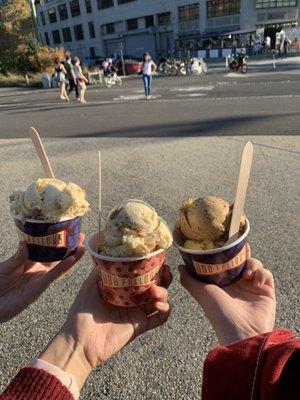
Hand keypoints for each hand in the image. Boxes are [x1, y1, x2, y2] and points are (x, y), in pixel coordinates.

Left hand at [0, 235, 84, 322]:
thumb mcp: (5, 267)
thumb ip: (17, 257)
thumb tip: (24, 242)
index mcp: (29, 261)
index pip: (46, 249)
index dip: (57, 240)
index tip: (66, 229)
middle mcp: (37, 270)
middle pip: (57, 257)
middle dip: (70, 247)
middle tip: (82, 235)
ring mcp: (39, 279)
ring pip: (60, 267)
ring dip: (72, 258)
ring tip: (83, 247)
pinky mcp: (38, 289)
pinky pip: (52, 277)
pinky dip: (62, 268)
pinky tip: (71, 260)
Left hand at [40, 265, 171, 388]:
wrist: (80, 341)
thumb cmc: (81, 312)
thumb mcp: (90, 285)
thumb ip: (102, 270)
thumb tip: (112, 253)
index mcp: (123, 287)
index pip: (143, 274)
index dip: (152, 266)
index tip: (157, 257)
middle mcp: (133, 298)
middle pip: (157, 284)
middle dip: (164, 277)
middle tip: (165, 270)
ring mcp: (138, 312)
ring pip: (161, 299)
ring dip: (164, 292)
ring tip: (154, 290)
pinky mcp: (141, 326)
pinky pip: (160, 319)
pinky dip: (165, 310)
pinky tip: (159, 305)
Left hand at [179, 246, 275, 344]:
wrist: (241, 332)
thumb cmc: (219, 313)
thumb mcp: (201, 293)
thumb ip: (189, 280)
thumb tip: (179, 266)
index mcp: (224, 282)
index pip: (226, 261)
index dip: (226, 252)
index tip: (225, 242)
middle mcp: (238, 283)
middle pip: (242, 260)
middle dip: (241, 253)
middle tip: (240, 248)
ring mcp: (253, 287)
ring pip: (255, 264)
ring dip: (252, 264)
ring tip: (247, 273)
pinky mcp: (267, 292)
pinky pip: (267, 274)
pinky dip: (262, 273)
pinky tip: (255, 282)